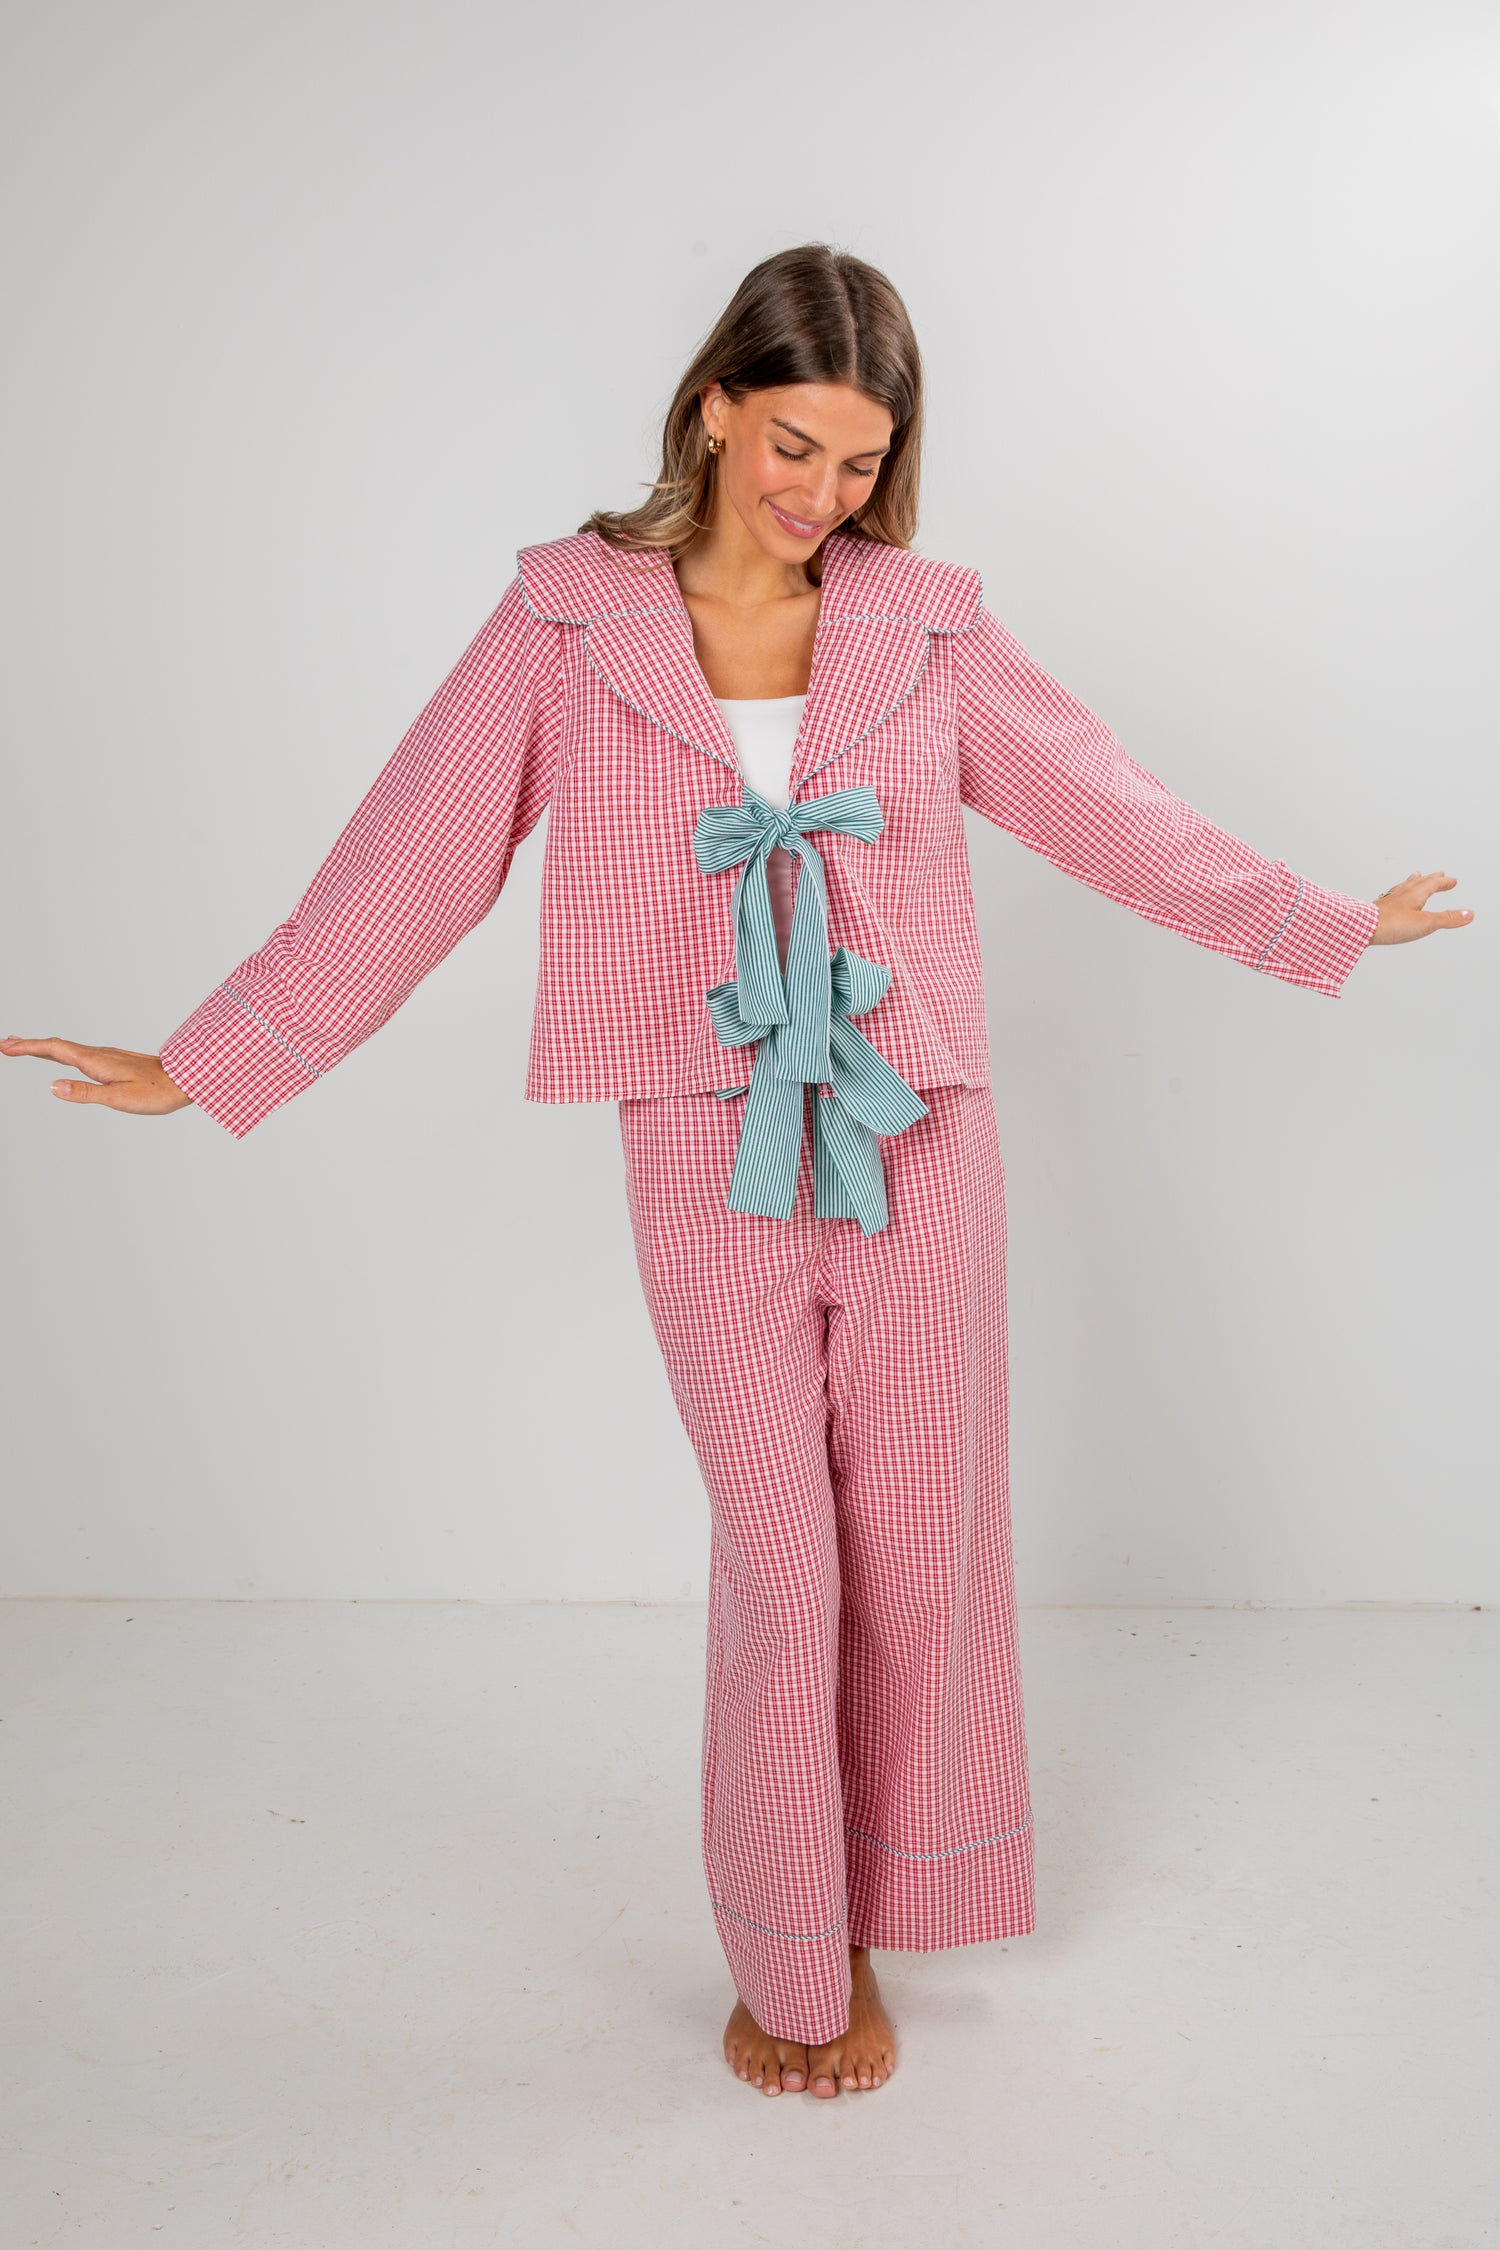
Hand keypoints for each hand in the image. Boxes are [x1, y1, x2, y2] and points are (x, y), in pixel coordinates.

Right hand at [0, 1036, 192, 1116]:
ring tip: (24, 1048)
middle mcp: (98, 1055)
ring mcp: (106, 1057)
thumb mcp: (119, 1097)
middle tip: (4, 1045)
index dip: (28, 1048)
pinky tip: (62, 1059)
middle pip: (56, 1046)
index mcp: (95, 1061)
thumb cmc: (156, 1092)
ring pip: (67, 1049)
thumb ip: (85, 1092)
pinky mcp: (114, 1061)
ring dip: (42, 1048)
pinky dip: (61, 1053)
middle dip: (29, 1045)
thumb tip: (53, 1087)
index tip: (5, 1047)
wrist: (185, 1080)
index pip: (54, 1050)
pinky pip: (79, 1054)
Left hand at [1367, 871, 1473, 945]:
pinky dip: (1397, 894)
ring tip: (1415, 878)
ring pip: (1403, 887)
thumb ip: (1447, 919)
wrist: (1361, 928)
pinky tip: (1392, 899)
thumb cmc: (1391, 924)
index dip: (1443, 882)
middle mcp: (1401, 894)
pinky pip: (1391, 897)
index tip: (1452, 880)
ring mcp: (1388, 901)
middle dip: (1431, 879)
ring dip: (1413, 882)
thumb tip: (1468, 914)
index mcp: (1415, 894)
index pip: (1433, 884)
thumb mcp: (1426, 923)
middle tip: (1439, 875)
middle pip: (1419, 882)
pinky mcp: (1377, 910)